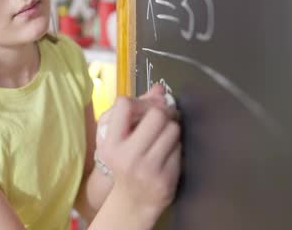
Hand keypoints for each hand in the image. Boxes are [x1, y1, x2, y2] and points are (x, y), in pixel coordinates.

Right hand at [96, 89, 181, 215]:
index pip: (124, 104)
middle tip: (163, 119)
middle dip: (163, 114)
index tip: (145, 109)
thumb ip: (138, 111)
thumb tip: (159, 88)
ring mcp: (148, 168)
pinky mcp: (165, 178)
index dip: (140, 102)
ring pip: (173, 129)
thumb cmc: (125, 166)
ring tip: (164, 138)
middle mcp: (128, 155)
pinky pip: (180, 148)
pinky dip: (176, 147)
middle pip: (156, 114)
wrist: (132, 203)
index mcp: (111, 143)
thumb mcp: (121, 140)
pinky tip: (168, 154)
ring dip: (172, 130)